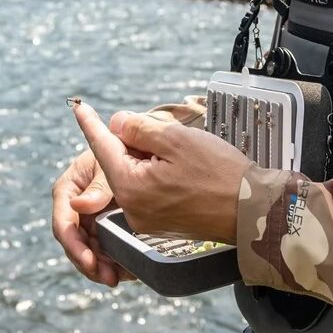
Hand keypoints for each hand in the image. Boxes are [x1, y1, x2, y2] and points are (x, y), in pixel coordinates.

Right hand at [52, 146, 135, 287]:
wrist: (138, 148)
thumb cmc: (120, 150)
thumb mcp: (109, 165)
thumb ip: (98, 186)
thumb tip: (79, 206)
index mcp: (68, 189)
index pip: (63, 223)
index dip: (74, 245)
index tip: (89, 261)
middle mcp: (74, 207)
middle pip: (74, 243)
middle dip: (88, 263)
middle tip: (109, 278)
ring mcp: (89, 219)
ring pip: (88, 250)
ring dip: (100, 268)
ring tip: (118, 278)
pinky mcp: (103, 226)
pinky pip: (104, 249)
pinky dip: (113, 262)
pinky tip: (127, 271)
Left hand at [72, 102, 250, 244]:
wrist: (253, 212)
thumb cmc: (219, 174)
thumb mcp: (176, 140)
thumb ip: (139, 129)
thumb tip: (116, 124)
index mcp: (130, 187)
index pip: (102, 147)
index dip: (91, 123)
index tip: (79, 108)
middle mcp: (132, 209)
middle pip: (119, 162)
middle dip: (134, 143)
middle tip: (162, 133)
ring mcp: (146, 221)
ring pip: (135, 176)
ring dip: (149, 159)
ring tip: (181, 155)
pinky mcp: (162, 224)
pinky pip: (149, 191)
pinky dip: (158, 175)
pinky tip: (183, 169)